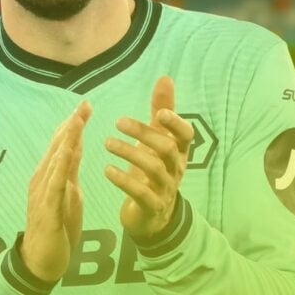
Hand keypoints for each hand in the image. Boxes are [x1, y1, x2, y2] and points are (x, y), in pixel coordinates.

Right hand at [21, 101, 90, 282]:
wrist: (40, 262)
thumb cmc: (56, 229)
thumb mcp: (68, 195)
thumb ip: (70, 171)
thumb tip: (76, 147)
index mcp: (50, 177)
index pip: (62, 146)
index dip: (73, 125)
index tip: (85, 105)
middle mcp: (43, 181)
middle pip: (58, 148)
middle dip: (70, 126)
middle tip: (83, 104)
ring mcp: (43, 195)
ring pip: (55, 162)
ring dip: (66, 141)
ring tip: (77, 121)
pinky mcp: (48, 211)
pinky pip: (54, 186)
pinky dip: (60, 168)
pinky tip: (68, 154)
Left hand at [105, 76, 194, 239]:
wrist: (152, 216)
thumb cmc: (154, 171)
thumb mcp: (159, 140)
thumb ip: (162, 110)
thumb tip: (165, 78)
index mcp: (179, 151)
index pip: (187, 135)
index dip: (176, 124)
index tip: (160, 113)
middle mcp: (176, 169)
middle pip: (166, 149)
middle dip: (144, 134)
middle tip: (118, 122)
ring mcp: (165, 189)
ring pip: (153, 169)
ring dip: (129, 153)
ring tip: (107, 143)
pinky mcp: (152, 206)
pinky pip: (140, 193)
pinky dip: (123, 180)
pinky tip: (107, 169)